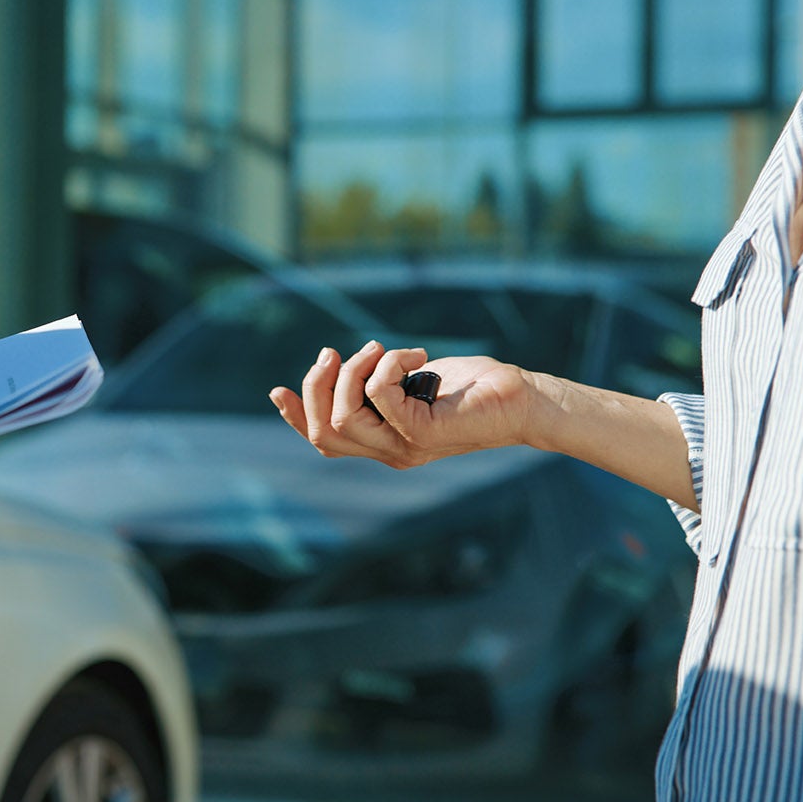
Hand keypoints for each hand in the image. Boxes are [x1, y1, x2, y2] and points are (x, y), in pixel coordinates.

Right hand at [268, 340, 533, 468]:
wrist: (525, 401)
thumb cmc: (475, 388)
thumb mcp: (416, 383)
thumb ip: (381, 384)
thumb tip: (344, 367)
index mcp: (383, 444)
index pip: (325, 443)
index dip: (296, 418)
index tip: (277, 390)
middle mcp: (390, 452)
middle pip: (325, 432)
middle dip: (317, 386)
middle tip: (334, 353)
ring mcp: (405, 447)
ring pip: (344, 416)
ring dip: (353, 371)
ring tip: (380, 349)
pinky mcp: (423, 433)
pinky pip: (380, 394)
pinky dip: (387, 364)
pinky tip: (414, 355)